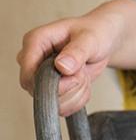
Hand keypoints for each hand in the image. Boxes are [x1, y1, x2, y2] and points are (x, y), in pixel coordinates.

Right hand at [17, 0, 135, 116]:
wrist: (103, 40)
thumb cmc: (94, 33)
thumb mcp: (90, 39)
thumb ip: (77, 52)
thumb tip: (62, 66)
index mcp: (35, 41)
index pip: (28, 72)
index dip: (49, 82)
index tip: (74, 76)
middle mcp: (33, 60)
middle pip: (37, 90)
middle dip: (67, 88)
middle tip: (83, 74)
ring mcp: (41, 76)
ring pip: (52, 102)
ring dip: (75, 94)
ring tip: (85, 76)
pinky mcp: (52, 87)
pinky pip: (62, 106)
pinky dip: (78, 100)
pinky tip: (85, 85)